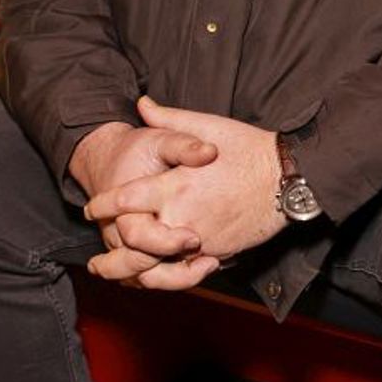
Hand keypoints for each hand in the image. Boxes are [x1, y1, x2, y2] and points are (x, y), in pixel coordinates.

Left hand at [84, 97, 286, 271]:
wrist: (289, 177)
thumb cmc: (250, 149)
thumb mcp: (209, 127)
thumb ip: (170, 120)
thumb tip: (142, 104)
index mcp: (173, 184)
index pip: (125, 201)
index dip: (103, 206)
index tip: (92, 209)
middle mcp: (181, 215)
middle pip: (133, 243)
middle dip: (110, 257)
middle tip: (96, 262)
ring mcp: (199, 237)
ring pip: (156, 265)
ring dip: (133, 274)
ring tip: (120, 277)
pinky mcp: (217, 251)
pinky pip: (185, 269)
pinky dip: (168, 275)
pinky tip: (157, 274)